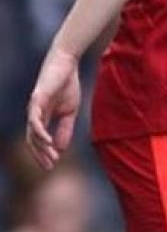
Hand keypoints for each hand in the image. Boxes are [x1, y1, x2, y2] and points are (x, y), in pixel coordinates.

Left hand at [26, 48, 81, 169]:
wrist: (66, 64)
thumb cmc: (67, 85)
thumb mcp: (69, 111)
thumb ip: (65, 128)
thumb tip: (61, 148)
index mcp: (41, 117)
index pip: (38, 140)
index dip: (44, 153)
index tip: (53, 165)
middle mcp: (34, 115)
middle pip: (32, 140)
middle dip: (40, 155)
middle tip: (50, 167)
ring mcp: (33, 108)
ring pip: (33, 133)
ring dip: (41, 147)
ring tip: (51, 157)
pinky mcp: (36, 101)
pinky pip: (35, 121)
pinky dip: (40, 133)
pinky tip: (47, 142)